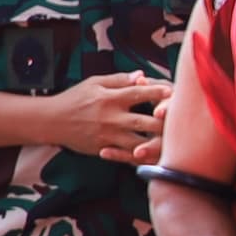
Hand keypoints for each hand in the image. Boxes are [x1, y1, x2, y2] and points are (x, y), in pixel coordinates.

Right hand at [46, 70, 172, 164]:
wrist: (51, 121)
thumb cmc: (74, 98)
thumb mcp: (94, 83)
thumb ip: (119, 80)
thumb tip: (142, 75)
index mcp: (110, 98)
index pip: (140, 94)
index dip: (159, 92)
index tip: (175, 91)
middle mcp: (111, 118)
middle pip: (145, 122)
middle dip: (165, 122)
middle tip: (183, 121)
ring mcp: (108, 136)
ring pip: (139, 144)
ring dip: (158, 144)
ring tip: (176, 144)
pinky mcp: (104, 149)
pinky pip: (126, 157)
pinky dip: (142, 159)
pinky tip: (157, 159)